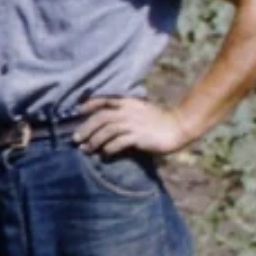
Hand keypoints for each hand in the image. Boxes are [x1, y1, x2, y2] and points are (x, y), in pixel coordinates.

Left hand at [74, 96, 191, 156]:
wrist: (179, 127)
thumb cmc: (159, 121)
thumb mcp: (140, 111)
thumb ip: (124, 113)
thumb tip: (104, 123)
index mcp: (128, 102)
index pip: (104, 100)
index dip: (89, 105)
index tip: (77, 111)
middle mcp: (128, 111)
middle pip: (100, 118)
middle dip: (85, 129)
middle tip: (76, 139)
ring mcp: (134, 124)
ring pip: (107, 131)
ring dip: (94, 141)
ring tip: (86, 149)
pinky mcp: (139, 137)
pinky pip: (118, 143)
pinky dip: (108, 149)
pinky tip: (104, 155)